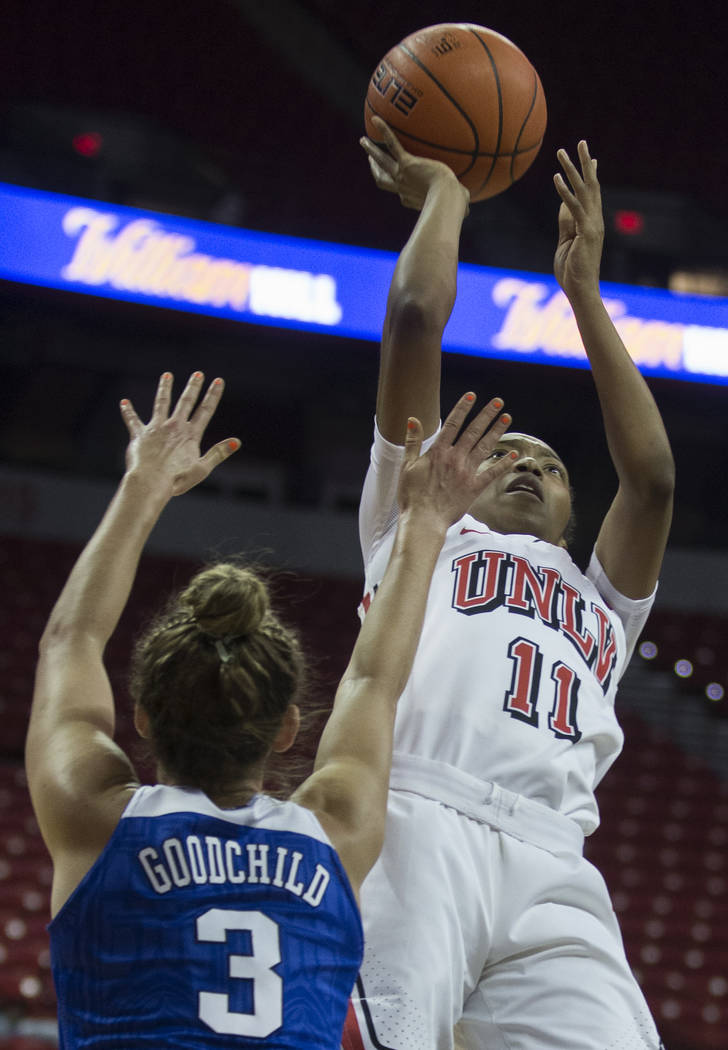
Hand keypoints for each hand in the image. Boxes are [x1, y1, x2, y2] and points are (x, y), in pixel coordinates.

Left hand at [120, 372, 239, 496]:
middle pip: (185, 402)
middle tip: (198, 373)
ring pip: (161, 403)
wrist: (150, 481)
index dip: (213, 395)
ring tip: (167, 375)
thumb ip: (219, 453)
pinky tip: (124, 402)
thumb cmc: (177, 479)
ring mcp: (156, 428)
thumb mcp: (202, 468)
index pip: (205, 411)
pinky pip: (133, 420)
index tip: (218, 381)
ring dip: (164, 388)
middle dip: (193, 387)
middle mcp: (174, 427)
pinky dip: (128, 411)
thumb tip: (237, 441)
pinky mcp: (139, 435)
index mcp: (190, 435)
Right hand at [360, 115, 468, 211]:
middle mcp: (402, 188)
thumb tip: (467, 209)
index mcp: (411, 199)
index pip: (400, 193)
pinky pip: (392, 144)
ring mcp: (402, 175)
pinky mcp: (406, 163)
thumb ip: (458, 203)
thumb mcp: (455, 204)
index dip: (397, 187)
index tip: (397, 180)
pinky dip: (384, 131)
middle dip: (375, 169)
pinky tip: (376, 119)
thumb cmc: (454, 204)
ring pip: (381, 162)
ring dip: (371, 151)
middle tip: (369, 160)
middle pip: (382, 179)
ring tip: (363, 141)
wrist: (447, 198)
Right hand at [397, 393, 514, 528]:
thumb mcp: (407, 466)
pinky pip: (492, 473)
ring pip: (485, 447)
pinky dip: (503, 464)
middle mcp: (455, 458)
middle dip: (487, 415)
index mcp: (438, 452)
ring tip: (507, 418)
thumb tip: (413, 420)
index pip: (453, 424)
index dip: (463, 408)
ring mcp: (466, 473)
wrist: (423, 519)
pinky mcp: (474, 488)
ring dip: (497, 431)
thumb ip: (412, 441)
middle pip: (473, 431)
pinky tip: (514, 455)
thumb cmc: (412, 495)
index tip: (472, 395)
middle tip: (498, 401)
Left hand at [553, 140, 603, 300]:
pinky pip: (574, 208)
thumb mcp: (565, 242)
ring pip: (583, 191)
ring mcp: (593, 225)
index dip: (591, 174)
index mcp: (591, 222)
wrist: (581, 291)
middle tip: (580, 141)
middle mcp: (595, 220)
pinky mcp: (586, 232)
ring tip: (562, 151)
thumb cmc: (572, 272)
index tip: (590, 157)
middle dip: (585, 162)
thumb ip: (566, 223)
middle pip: (592, 184)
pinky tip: (556, 178)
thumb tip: (563, 205)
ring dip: (572, 169)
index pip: (592, 193)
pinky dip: (564, 192)